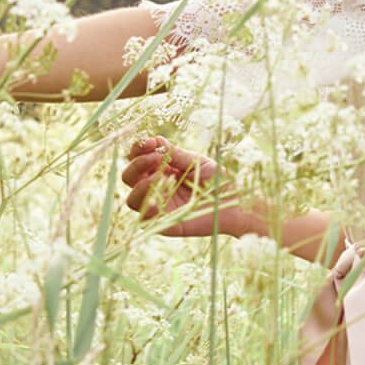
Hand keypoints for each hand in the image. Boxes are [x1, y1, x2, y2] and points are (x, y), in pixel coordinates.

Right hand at [121, 135, 250, 237]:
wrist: (236, 205)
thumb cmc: (219, 181)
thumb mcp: (197, 162)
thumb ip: (176, 154)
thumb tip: (155, 139)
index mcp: (161, 170)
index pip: (137, 158)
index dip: (138, 149)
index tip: (149, 141)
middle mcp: (156, 188)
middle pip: (129, 176)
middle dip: (137, 164)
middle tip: (156, 157)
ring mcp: (159, 207)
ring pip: (132, 198)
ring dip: (141, 185)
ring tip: (161, 177)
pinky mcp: (164, 224)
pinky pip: (144, 218)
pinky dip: (147, 206)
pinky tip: (159, 198)